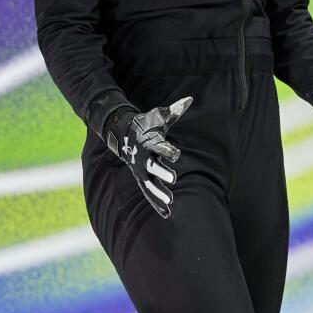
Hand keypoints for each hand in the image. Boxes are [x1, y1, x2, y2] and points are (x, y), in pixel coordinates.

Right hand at [105, 96, 192, 218]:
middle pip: (153, 167)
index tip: (176, 153)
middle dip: (162, 172)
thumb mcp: (159, 116)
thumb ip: (174, 111)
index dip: (168, 150)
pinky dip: (156, 203)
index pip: (160, 147)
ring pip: (149, 184)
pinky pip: (148, 193)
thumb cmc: (146, 124)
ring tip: (171, 201)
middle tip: (173, 178)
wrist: (123, 133)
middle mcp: (144, 158)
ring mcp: (141, 170)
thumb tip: (190, 99)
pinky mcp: (141, 178)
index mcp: (150, 142)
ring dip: (159, 193)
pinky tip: (167, 213)